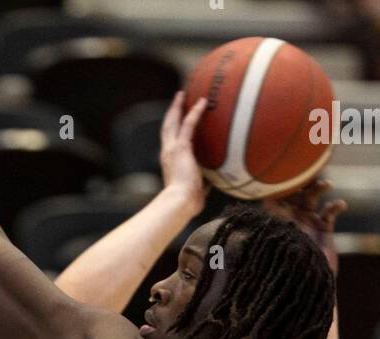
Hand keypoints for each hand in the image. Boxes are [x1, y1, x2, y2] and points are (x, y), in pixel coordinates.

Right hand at [159, 92, 208, 216]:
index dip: (173, 130)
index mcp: (169, 163)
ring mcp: (172, 149)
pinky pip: (188, 124)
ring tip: (183, 94)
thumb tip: (212, 182)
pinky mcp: (180, 148)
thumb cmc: (187, 203)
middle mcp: (167, 153)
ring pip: (172, 122)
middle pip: (167, 127)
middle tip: (177, 99)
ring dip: (178, 107)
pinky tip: (202, 102)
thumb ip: (203, 182)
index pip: (170, 142)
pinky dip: (195, 112)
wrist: (180, 203)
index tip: (178, 120)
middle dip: (172, 112)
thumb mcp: (196, 190)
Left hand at [261, 178, 346, 271]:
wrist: (308, 285)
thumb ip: (272, 222)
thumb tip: (264, 200)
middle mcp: (291, 219)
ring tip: (326, 185)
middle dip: (301, 180)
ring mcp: (308, 222)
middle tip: (308, 173)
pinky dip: (336, 205)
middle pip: (295, 192)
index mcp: (277, 221)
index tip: (285, 174)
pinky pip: (330, 212)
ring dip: (319, 187)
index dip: (278, 185)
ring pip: (312, 196)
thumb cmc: (288, 267)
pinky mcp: (324, 229)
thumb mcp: (277, 242)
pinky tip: (341, 205)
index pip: (273, 197)